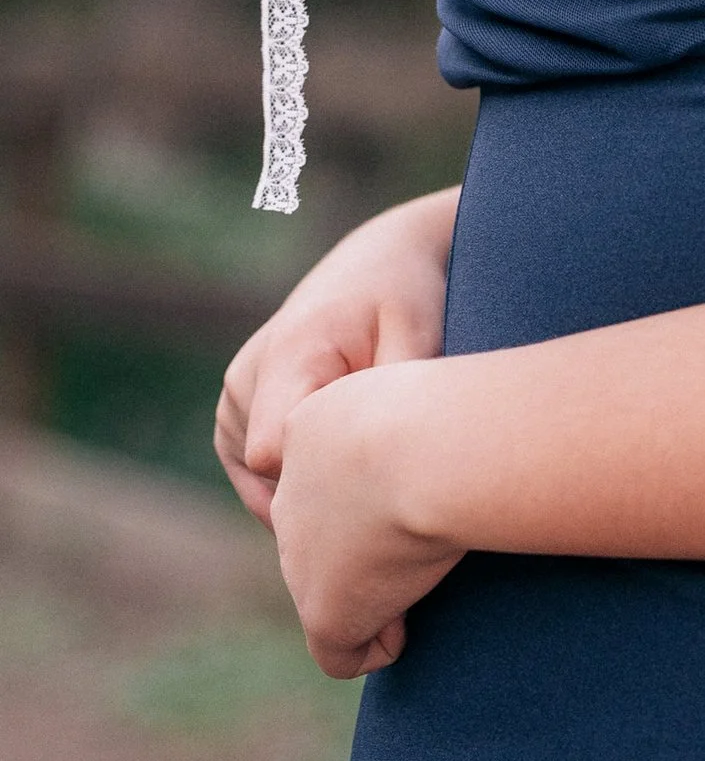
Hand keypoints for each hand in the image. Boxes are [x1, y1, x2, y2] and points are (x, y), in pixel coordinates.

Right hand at [215, 188, 458, 523]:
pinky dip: (295, 482)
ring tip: (364, 456)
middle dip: (323, 496)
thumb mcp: (415, 338)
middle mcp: (245, 380)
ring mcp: (234, 399)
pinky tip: (339, 463)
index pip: (274, 457)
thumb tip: (382, 467)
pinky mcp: (233, 417)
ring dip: (310, 487)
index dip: (322, 485)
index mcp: (287, 357)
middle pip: (271, 480)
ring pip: (265, 486)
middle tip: (383, 483)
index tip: (372, 485)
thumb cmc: (403, 299)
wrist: (376, 263)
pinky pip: (257, 478)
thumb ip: (390, 403)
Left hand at [270, 366, 465, 679]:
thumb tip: (430, 447)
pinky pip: (339, 653)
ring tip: (422, 584)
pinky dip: (374, 647)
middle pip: (322, 541)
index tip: (427, 491)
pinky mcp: (323, 612)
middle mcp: (292, 500)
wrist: (425, 452)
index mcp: (310, 433)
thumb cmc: (444, 410)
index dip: (378, 498)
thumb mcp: (418, 389)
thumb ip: (411, 420)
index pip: (331, 478)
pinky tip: (405, 630)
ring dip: (376, 598)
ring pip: (330, 594)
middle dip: (368, 554)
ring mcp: (301, 560)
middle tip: (426, 545)